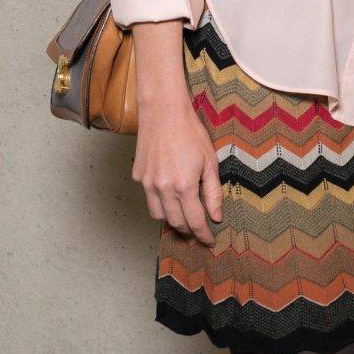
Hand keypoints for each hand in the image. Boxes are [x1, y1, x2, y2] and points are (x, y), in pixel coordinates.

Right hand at [131, 19, 222, 244]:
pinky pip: (149, 198)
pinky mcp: (137, 175)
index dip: (203, 235)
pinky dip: (160, 202)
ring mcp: (147, 182)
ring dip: (172, 220)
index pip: (195, 221)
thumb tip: (215, 216)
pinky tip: (170, 196)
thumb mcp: (210, 162)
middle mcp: (162, 188)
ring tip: (185, 218)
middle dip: (188, 231)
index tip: (209, 242)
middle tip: (199, 233)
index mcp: (184, 186)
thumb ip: (212, 192)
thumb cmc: (190, 132)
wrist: (163, 111)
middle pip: (175, 223)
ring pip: (158, 214)